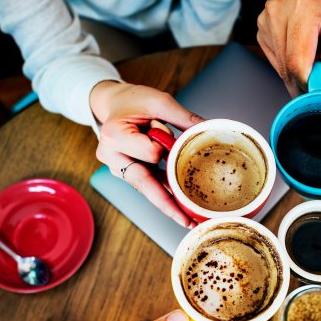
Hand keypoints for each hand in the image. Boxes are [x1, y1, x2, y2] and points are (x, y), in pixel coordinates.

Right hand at [90, 82, 202, 226]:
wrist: (113, 103)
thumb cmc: (133, 100)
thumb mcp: (158, 101)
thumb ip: (182, 117)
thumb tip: (209, 130)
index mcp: (114, 135)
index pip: (150, 153)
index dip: (164, 148)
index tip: (166, 134)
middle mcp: (112, 156)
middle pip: (144, 184)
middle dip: (166, 204)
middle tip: (186, 220)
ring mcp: (118, 167)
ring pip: (147, 189)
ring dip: (168, 203)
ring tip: (188, 220)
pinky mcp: (127, 172)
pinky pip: (148, 185)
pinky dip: (164, 193)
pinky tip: (180, 207)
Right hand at [257, 0, 320, 95]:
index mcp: (301, 8)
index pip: (297, 61)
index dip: (307, 84)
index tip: (318, 94)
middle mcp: (277, 12)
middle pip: (286, 67)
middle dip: (304, 82)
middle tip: (319, 85)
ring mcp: (265, 20)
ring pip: (280, 66)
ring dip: (297, 73)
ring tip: (312, 58)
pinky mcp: (260, 29)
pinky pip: (275, 59)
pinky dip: (289, 64)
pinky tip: (300, 50)